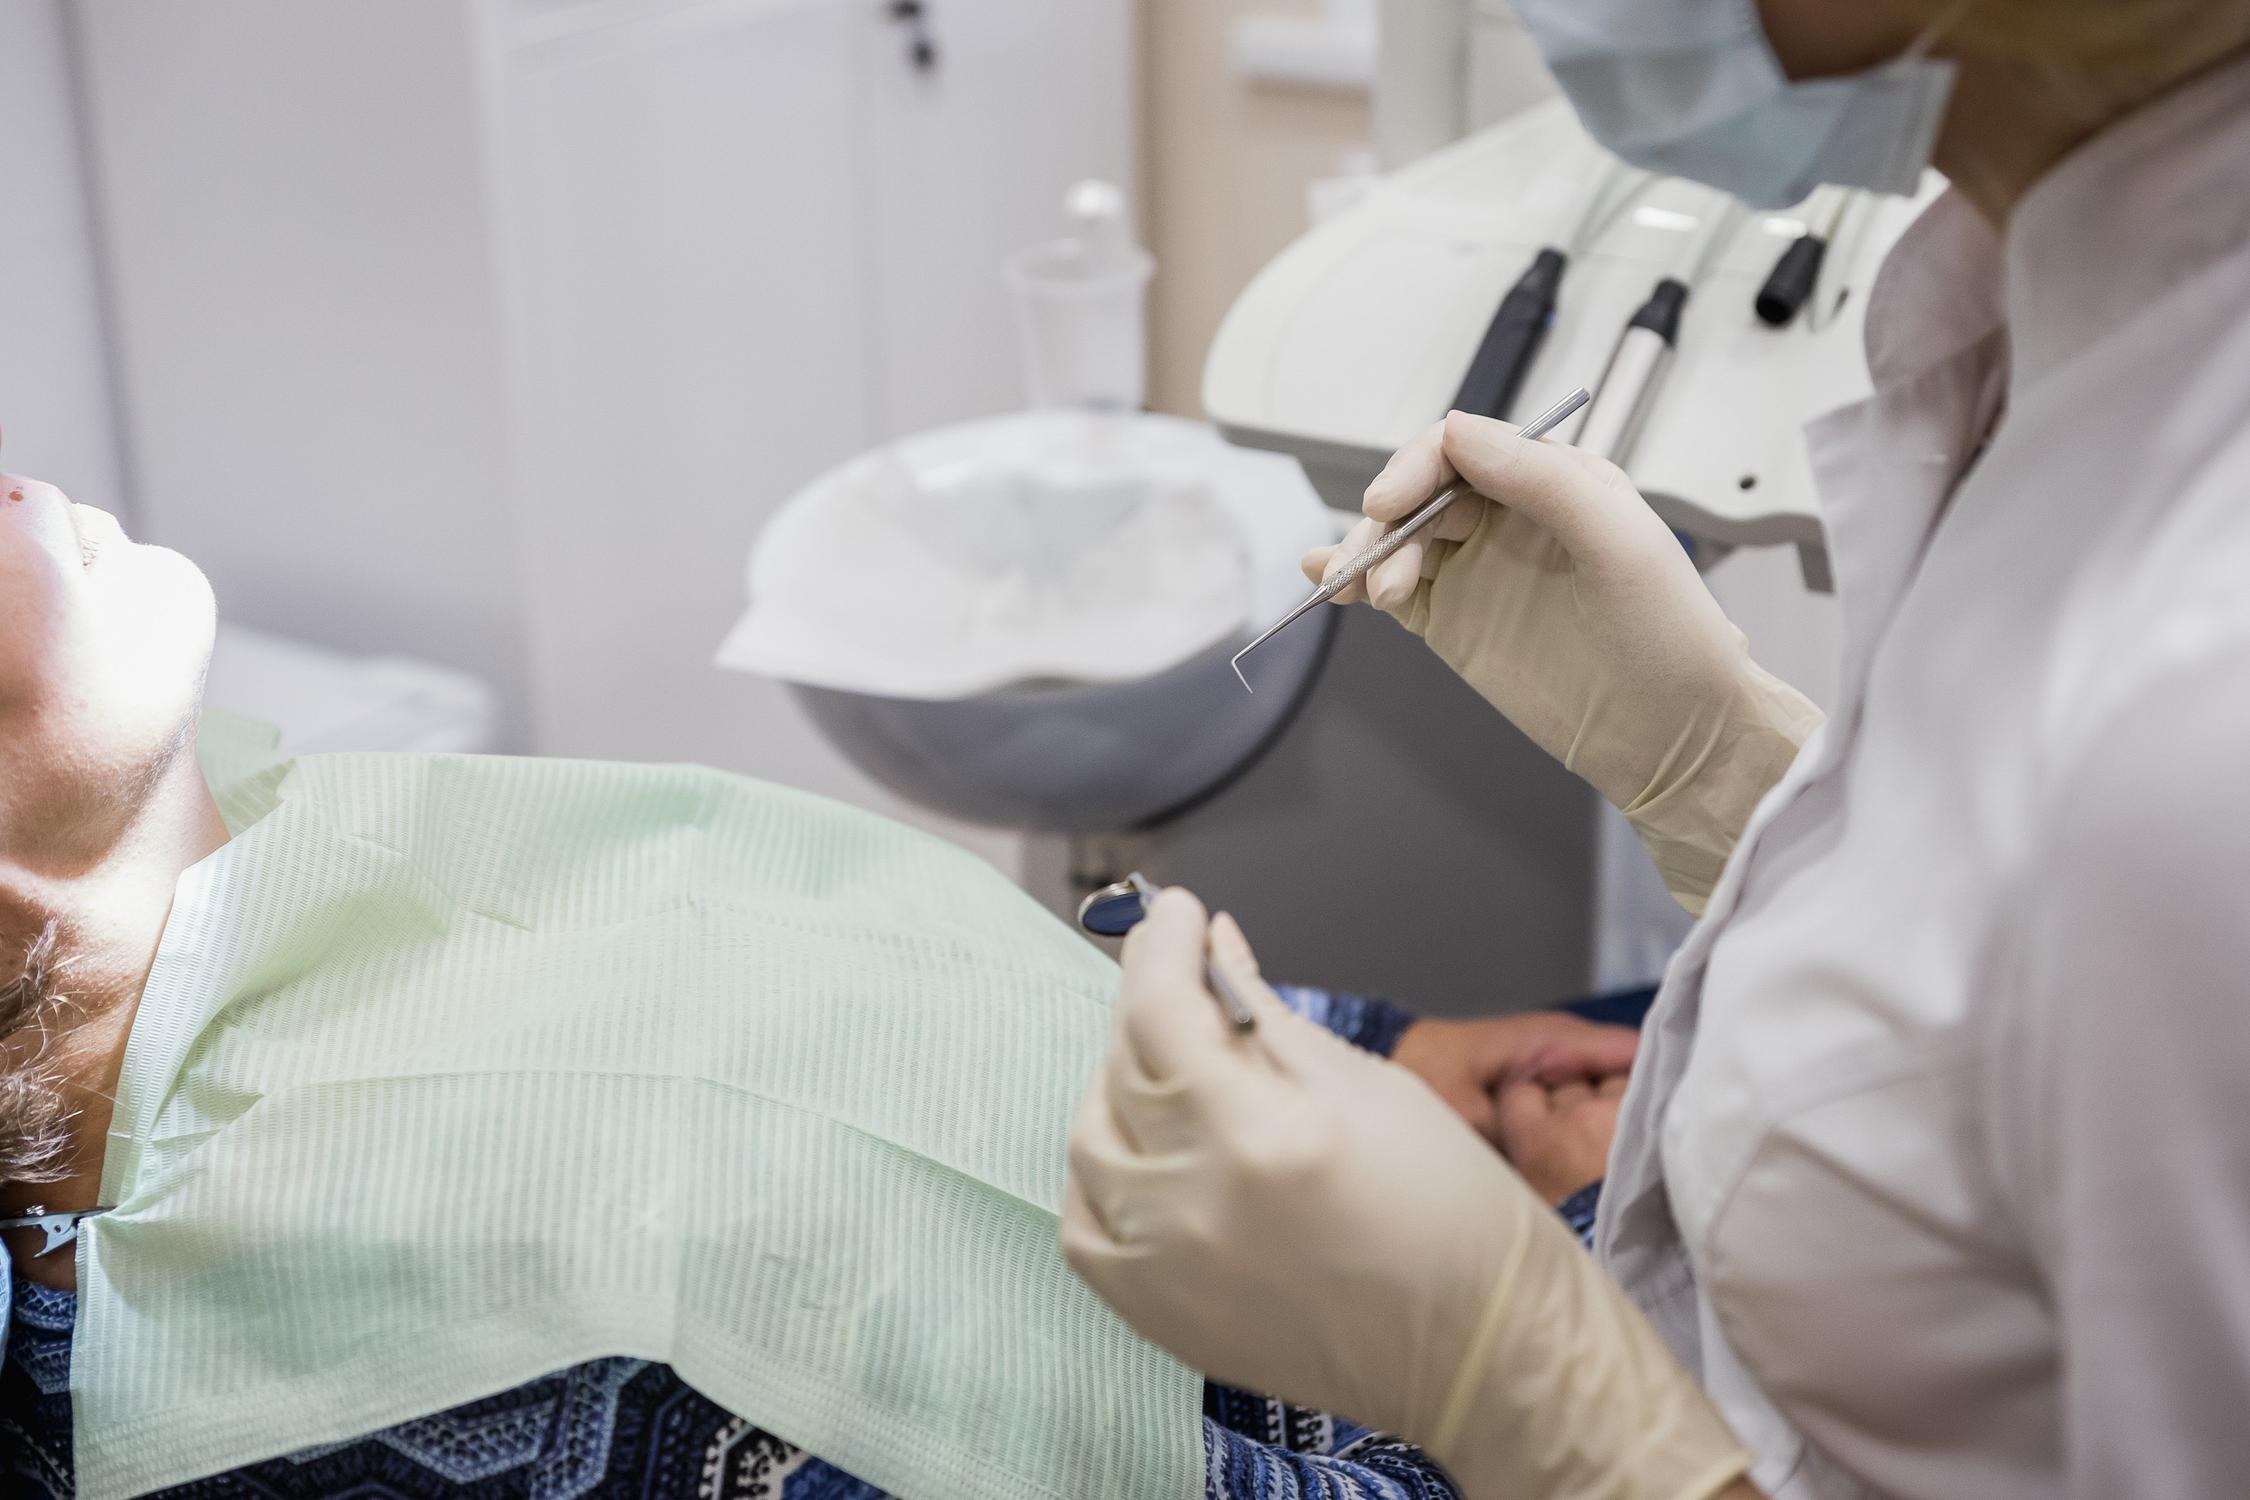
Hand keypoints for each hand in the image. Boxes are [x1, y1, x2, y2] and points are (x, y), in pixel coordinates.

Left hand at [1065, 887, 1751, 1499]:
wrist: (1484, 1352)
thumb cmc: (1455, 1215)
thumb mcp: (1369, 1086)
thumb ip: (1265, 1015)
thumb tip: (1213, 946)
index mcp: (1258, 1133)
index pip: (1161, 1009)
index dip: (1161, 946)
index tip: (1176, 913)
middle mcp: (1194, 1203)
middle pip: (1123, 1068)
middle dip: (1149, 1005)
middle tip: (1184, 975)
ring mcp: (1165, 1268)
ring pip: (1092, 1142)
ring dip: (1120, 1087)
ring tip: (1175, 1068)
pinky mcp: (1159, 1317)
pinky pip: (1087, 1226)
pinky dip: (1104, 1177)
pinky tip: (1148, 1152)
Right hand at [1301, 412, 1822, 911]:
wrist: (1674, 737)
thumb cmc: (1670, 638)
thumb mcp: (1619, 542)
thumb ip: (1542, 479)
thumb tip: (1459, 432)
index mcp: (1555, 480)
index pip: (1462, 446)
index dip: (1416, 466)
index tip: (1390, 504)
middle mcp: (1511, 516)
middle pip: (1420, 491)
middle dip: (1387, 522)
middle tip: (1379, 571)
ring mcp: (1479, 570)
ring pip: (1399, 539)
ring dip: (1369, 556)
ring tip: (1364, 593)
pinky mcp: (1456, 623)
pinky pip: (1395, 591)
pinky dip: (1358, 583)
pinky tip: (1332, 582)